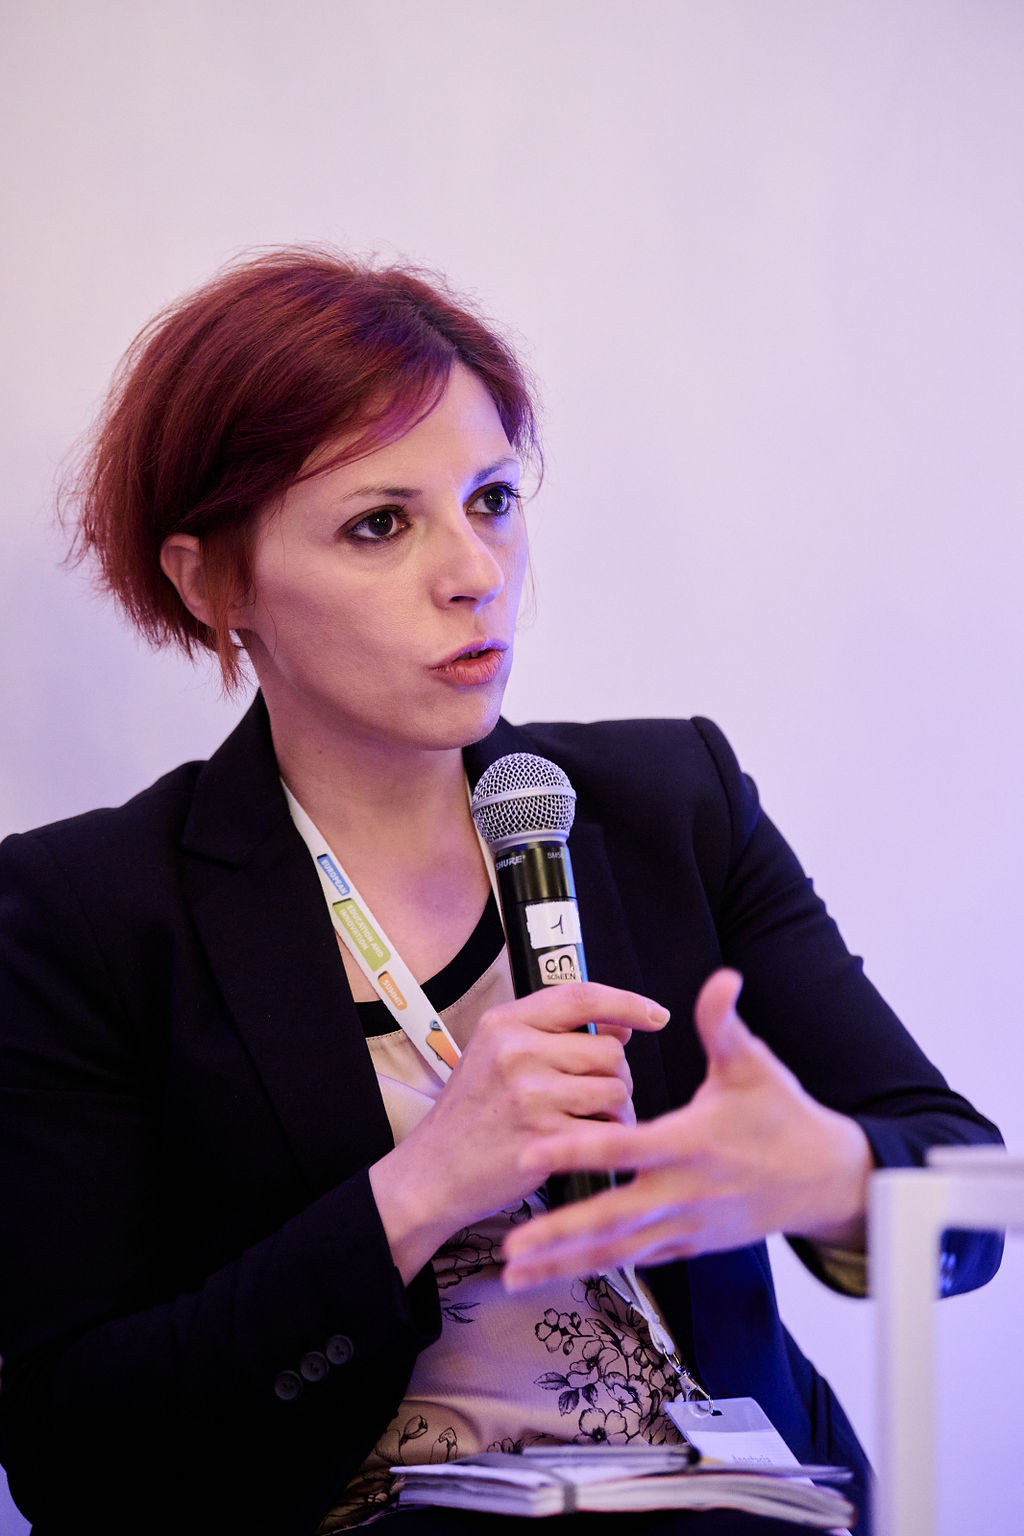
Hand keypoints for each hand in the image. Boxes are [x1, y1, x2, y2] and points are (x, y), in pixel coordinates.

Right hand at [368, 982, 669, 1282]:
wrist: (434, 1172)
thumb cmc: (474, 1112)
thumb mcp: (496, 1055)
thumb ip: (554, 1034)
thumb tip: (624, 1025)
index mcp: (505, 1023)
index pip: (582, 996)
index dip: (628, 1002)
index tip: (657, 1015)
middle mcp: (517, 1052)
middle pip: (610, 1051)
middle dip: (615, 1075)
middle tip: (594, 1096)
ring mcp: (531, 1095)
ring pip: (616, 1089)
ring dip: (617, 1110)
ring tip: (591, 1122)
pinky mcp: (546, 1138)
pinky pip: (608, 1129)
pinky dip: (609, 1139)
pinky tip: (585, 1144)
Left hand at [501, 969, 872, 1288]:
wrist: (823, 1179)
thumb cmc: (782, 1116)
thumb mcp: (754, 1066)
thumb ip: (724, 1024)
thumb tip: (722, 977)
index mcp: (692, 1143)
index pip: (626, 1148)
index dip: (577, 1150)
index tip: (531, 1155)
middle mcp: (684, 1193)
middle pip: (613, 1219)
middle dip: (558, 1234)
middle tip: (509, 1247)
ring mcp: (685, 1226)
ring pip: (617, 1251)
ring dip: (564, 1263)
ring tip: (514, 1274)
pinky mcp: (688, 1245)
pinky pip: (635, 1259)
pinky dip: (594, 1267)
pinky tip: (556, 1272)